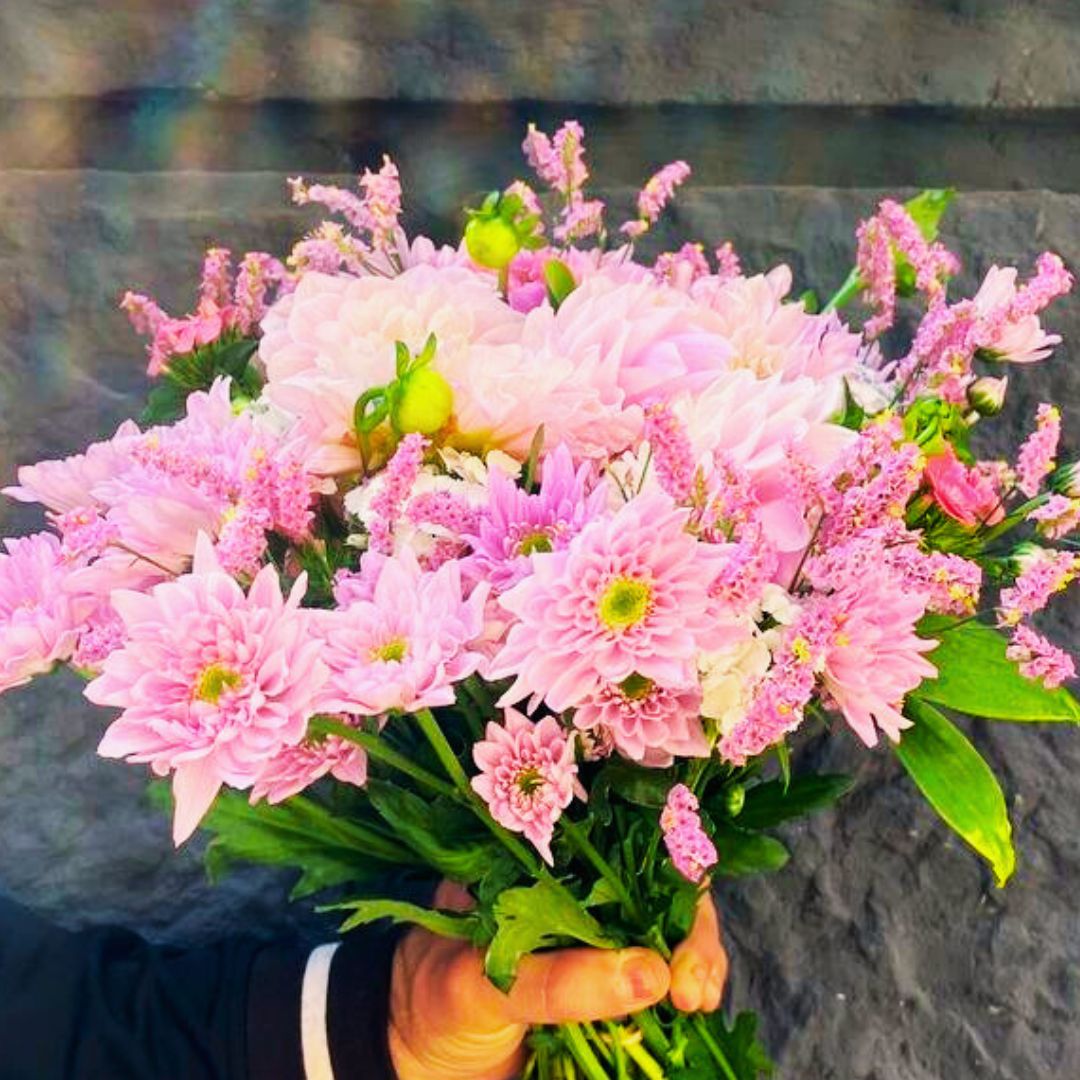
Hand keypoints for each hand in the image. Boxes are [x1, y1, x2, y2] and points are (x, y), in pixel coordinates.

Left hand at [388, 883, 727, 1079]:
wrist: (413, 1053)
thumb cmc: (433, 993)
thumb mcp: (484, 981)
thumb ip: (558, 979)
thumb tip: (650, 973)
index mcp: (546, 860)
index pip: (623, 840)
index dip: (665, 873)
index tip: (678, 929)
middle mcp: (580, 888)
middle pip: (659, 885)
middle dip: (689, 928)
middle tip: (692, 985)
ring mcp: (598, 936)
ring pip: (668, 932)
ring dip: (695, 961)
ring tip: (696, 1002)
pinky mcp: (607, 984)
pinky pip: (659, 980)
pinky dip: (683, 992)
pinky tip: (694, 1010)